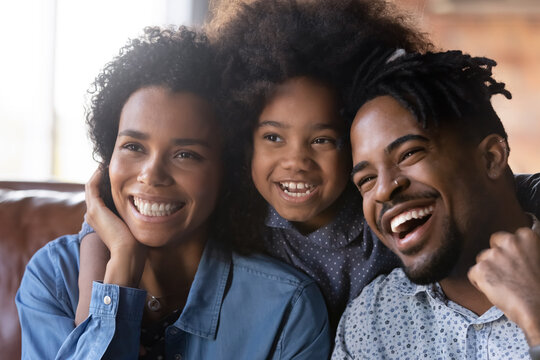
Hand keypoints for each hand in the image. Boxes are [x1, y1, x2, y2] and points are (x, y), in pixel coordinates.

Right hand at [85, 168, 146, 286]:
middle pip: (95, 189)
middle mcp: (93, 215)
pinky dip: (98, 175)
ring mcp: (92, 211)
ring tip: (109, 162)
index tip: (121, 173)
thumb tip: (148, 209)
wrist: (128, 253)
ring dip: (99, 173)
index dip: (108, 184)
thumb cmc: (135, 244)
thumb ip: (134, 216)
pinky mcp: (95, 208)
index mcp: (101, 219)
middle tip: (113, 164)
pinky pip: (92, 185)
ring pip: (92, 186)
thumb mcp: (134, 226)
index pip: (101, 196)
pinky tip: (106, 167)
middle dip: (103, 176)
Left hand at [468, 226, 539, 345]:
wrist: (537, 309)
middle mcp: (509, 242)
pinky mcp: (481, 268)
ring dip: (488, 269)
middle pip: (493, 244)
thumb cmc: (539, 289)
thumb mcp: (538, 260)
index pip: (508, 238)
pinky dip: (479, 282)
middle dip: (496, 256)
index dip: (509, 252)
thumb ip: (527, 250)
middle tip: (506, 273)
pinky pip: (473, 273)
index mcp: (526, 237)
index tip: (515, 264)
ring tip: (503, 285)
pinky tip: (494, 290)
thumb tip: (522, 244)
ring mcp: (494, 255)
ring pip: (482, 259)